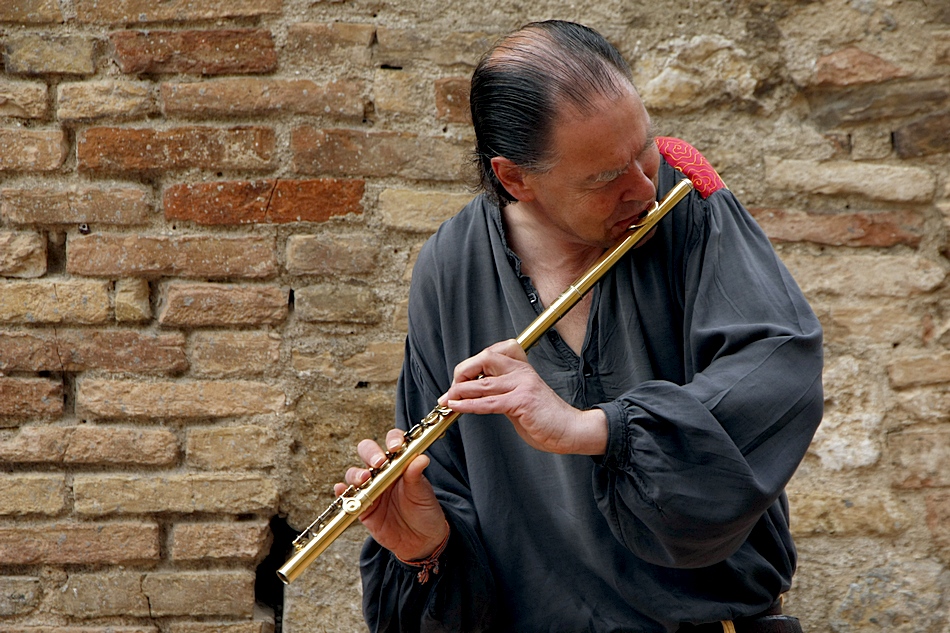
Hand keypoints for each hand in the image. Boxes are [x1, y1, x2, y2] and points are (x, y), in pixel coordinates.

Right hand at [335, 429, 447, 560]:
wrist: (420, 541)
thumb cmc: (424, 512)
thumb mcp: (423, 494)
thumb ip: (417, 476)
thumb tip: (421, 458)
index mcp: (400, 464)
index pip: (393, 443)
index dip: (392, 440)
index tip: (395, 447)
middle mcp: (383, 472)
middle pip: (368, 452)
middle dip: (370, 453)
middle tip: (378, 462)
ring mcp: (370, 488)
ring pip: (355, 473)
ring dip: (356, 473)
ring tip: (364, 479)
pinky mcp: (362, 507)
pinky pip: (347, 496)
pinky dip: (341, 492)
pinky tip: (341, 490)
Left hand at [438, 339, 608, 455]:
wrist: (571, 430)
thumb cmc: (546, 419)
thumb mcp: (520, 400)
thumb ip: (501, 393)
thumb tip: (475, 395)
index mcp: (521, 368)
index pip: (490, 355)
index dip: (470, 367)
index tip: (458, 383)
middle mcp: (521, 371)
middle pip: (484, 360)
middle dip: (463, 372)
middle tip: (451, 390)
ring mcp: (523, 385)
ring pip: (483, 383)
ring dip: (460, 391)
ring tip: (446, 399)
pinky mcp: (522, 401)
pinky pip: (489, 402)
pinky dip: (469, 405)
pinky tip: (457, 407)